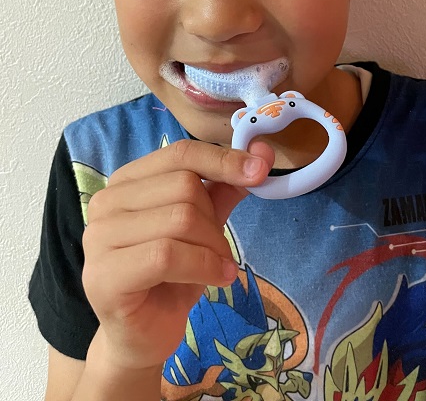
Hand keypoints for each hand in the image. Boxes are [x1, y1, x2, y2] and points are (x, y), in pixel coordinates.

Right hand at [82, 138, 272, 371]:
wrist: (143, 337)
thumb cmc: (172, 276)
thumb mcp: (205, 225)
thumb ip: (225, 187)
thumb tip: (262, 152)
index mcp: (128, 180)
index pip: (180, 153)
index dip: (223, 159)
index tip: (260, 171)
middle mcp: (106, 201)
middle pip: (184, 186)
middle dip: (215, 220)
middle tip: (222, 251)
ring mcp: (98, 237)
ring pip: (180, 219)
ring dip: (213, 247)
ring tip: (218, 268)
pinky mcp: (103, 274)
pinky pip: (167, 254)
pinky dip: (203, 265)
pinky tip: (216, 279)